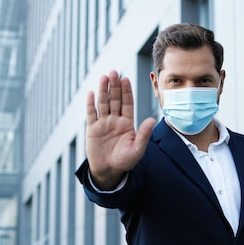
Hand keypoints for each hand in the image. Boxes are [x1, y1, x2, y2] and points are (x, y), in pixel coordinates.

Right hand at [85, 70, 156, 188]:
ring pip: (103, 103)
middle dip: (114, 86)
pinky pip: (91, 114)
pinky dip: (90, 104)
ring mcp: (103, 123)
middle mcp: (115, 120)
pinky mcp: (92, 129)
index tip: (126, 79)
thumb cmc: (125, 161)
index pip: (127, 103)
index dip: (126, 91)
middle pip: (115, 100)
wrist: (109, 172)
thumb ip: (144, 134)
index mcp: (127, 123)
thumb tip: (153, 119)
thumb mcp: (137, 149)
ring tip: (104, 77)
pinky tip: (90, 93)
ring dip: (103, 91)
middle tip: (114, 72)